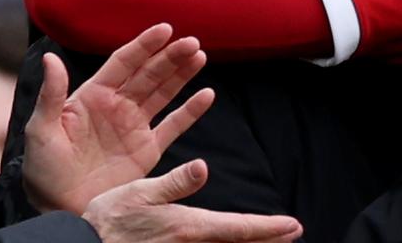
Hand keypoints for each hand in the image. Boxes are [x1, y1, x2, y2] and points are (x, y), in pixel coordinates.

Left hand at [25, 24, 214, 213]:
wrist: (60, 208)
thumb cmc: (44, 170)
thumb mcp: (41, 130)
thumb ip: (51, 94)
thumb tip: (50, 57)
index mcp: (92, 96)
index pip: (123, 63)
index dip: (144, 46)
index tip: (165, 29)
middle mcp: (117, 106)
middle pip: (149, 74)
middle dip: (170, 56)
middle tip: (192, 42)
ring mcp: (135, 126)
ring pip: (164, 93)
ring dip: (182, 74)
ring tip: (200, 56)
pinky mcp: (148, 149)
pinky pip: (174, 126)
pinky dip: (191, 111)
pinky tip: (207, 95)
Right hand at [82, 159, 301, 242]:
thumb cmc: (108, 221)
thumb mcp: (139, 193)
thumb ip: (175, 183)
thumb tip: (202, 167)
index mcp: (188, 227)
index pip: (239, 228)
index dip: (268, 228)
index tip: (293, 226)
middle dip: (267, 240)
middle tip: (292, 233)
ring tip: (272, 240)